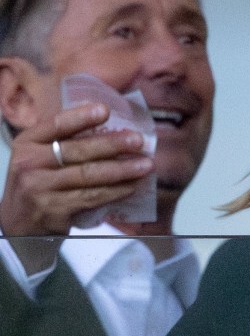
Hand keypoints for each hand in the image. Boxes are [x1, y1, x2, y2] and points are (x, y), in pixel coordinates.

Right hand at [0, 102, 151, 236]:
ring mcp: (40, 188)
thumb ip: (63, 144)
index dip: (81, 117)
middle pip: (77, 150)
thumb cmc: (38, 185)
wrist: (18, 225)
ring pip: (88, 175)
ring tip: (145, 165)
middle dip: (112, 144)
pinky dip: (115, 191)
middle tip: (138, 141)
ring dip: (121, 170)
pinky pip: (91, 197)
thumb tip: (111, 130)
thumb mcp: (39, 159)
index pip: (55, 125)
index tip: (106, 110)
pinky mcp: (53, 210)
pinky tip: (131, 186)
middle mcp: (29, 163)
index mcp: (27, 143)